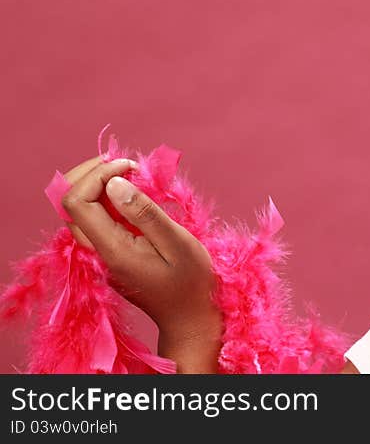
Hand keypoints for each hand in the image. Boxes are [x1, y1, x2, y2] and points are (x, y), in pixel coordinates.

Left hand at [60, 156, 222, 370]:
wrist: (190, 316)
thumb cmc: (191, 280)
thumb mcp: (177, 242)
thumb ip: (144, 212)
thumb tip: (114, 183)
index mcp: (112, 249)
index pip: (78, 202)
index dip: (98, 174)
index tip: (132, 166)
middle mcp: (98, 253)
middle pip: (69, 204)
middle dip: (90, 174)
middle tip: (125, 164)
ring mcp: (101, 255)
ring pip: (78, 211)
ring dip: (97, 185)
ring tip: (130, 173)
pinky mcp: (109, 254)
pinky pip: (94, 220)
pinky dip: (106, 199)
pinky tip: (131, 193)